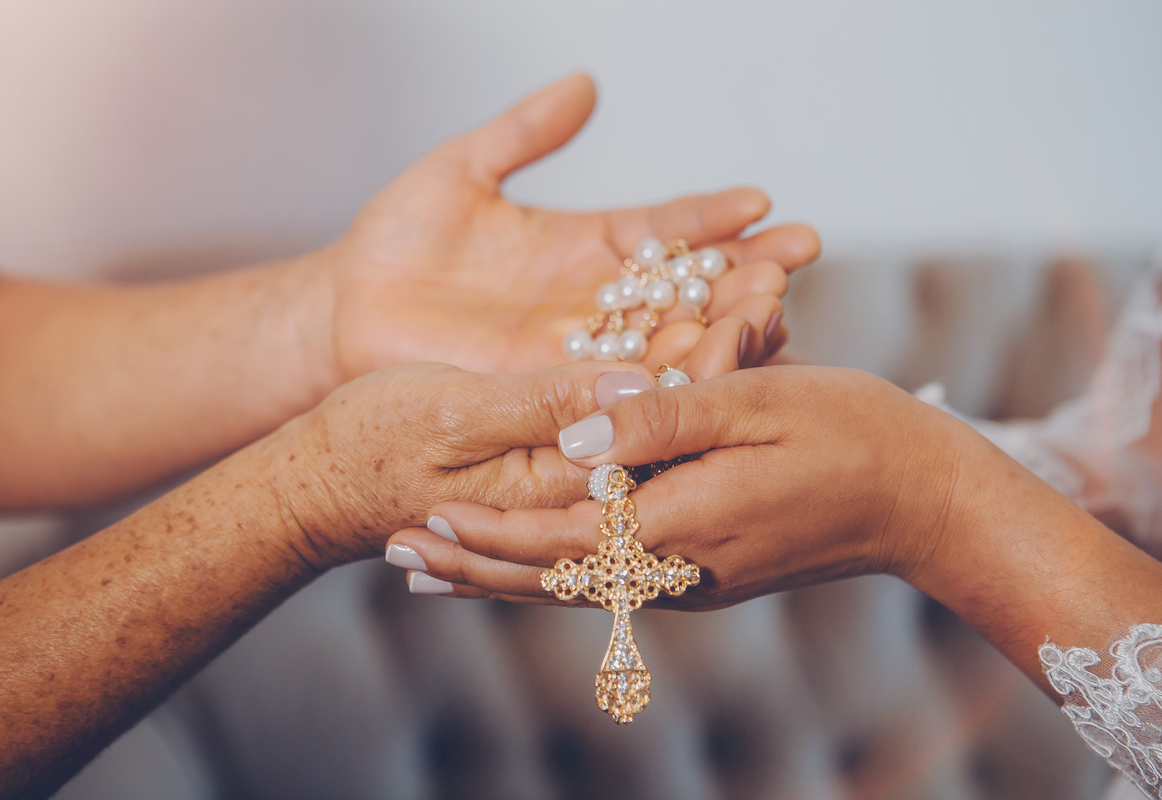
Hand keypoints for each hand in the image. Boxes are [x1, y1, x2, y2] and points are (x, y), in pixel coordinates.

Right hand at [275, 323, 749, 570]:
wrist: (323, 473)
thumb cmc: (377, 444)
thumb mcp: (460, 416)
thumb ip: (550, 403)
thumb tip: (641, 379)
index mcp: (573, 473)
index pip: (664, 420)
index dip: (713, 359)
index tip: (764, 301)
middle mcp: (588, 465)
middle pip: (675, 402)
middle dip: (726, 341)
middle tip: (786, 280)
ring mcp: (572, 448)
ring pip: (658, 391)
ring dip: (706, 337)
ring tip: (767, 283)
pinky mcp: (551, 428)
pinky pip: (622, 389)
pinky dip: (665, 349)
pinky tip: (704, 312)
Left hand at [317, 72, 819, 379]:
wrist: (346, 312)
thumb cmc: (395, 241)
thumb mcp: (460, 170)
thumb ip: (526, 132)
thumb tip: (586, 83)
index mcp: (586, 244)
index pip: (667, 229)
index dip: (714, 217)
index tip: (766, 204)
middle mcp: (595, 301)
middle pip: (684, 287)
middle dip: (740, 273)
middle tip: (793, 261)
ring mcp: (578, 352)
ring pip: (663, 341)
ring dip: (716, 327)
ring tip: (769, 310)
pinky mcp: (550, 392)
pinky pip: (615, 391)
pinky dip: (662, 384)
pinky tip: (705, 374)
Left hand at [380, 366, 963, 606]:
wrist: (922, 499)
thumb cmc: (850, 432)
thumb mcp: (756, 400)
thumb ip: (661, 417)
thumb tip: (573, 432)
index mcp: (685, 520)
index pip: (560, 538)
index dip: (486, 533)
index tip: (419, 521)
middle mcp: (680, 566)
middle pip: (554, 578)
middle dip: (473, 568)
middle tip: (396, 558)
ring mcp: (694, 579)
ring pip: (579, 587)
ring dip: (504, 578)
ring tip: (439, 571)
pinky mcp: (708, 575)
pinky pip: (614, 580)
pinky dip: (556, 574)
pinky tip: (527, 563)